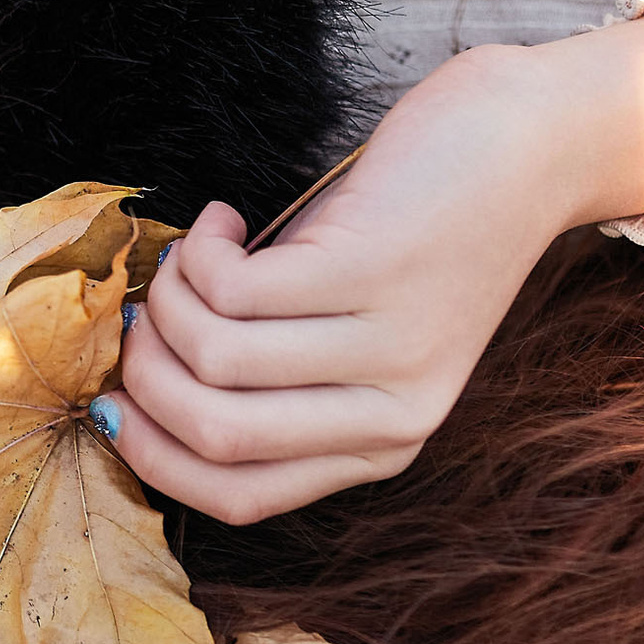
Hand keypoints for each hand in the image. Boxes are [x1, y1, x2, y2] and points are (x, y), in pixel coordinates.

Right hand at [95, 10, 643, 524]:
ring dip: (171, 297)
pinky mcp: (376, 270)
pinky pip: (234, 288)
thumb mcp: (355, 330)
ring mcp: (390, 344)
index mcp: (384, 443)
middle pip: (214, 433)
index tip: (113, 399)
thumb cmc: (419, 228)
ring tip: (193, 254)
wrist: (530, 145)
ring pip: (214, 356)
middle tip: (142, 309)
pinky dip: (204, 249)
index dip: (153, 455)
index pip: (239, 498)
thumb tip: (137, 390)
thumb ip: (276, 378)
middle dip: (144, 371)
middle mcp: (393, 412)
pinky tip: (227, 218)